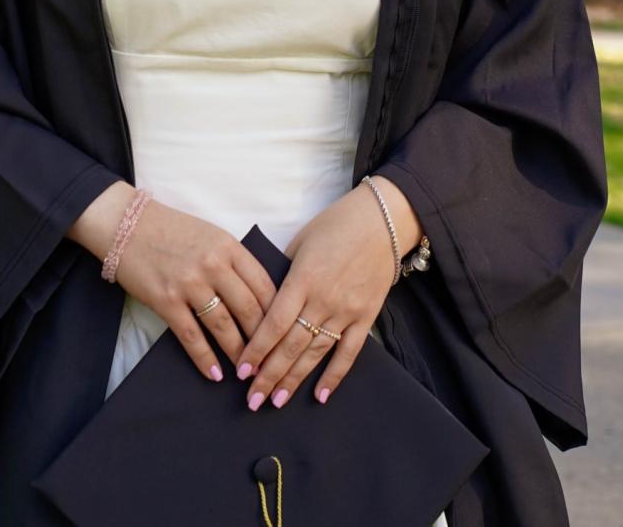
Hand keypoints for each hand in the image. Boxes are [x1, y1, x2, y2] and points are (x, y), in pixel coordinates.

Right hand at [69, 184, 278, 382]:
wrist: (127, 224)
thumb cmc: (173, 231)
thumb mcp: (211, 235)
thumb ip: (234, 261)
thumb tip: (259, 298)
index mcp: (228, 246)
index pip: (264, 286)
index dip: (278, 315)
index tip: (284, 335)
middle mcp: (213, 264)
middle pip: (249, 309)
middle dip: (263, 341)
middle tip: (271, 363)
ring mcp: (189, 283)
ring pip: (224, 326)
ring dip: (238, 354)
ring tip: (248, 373)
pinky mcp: (166, 300)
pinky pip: (192, 336)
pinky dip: (206, 359)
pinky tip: (215, 374)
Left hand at [235, 181, 414, 409]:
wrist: (381, 220)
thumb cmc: (335, 224)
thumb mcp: (301, 241)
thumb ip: (283, 273)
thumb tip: (265, 301)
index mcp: (303, 278)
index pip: (274, 323)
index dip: (256, 350)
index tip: (241, 372)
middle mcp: (323, 299)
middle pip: (291, 345)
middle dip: (269, 376)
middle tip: (252, 401)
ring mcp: (346, 311)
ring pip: (315, 353)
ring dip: (294, 380)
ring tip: (276, 401)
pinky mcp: (366, 317)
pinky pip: (348, 353)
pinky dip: (334, 376)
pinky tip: (320, 396)